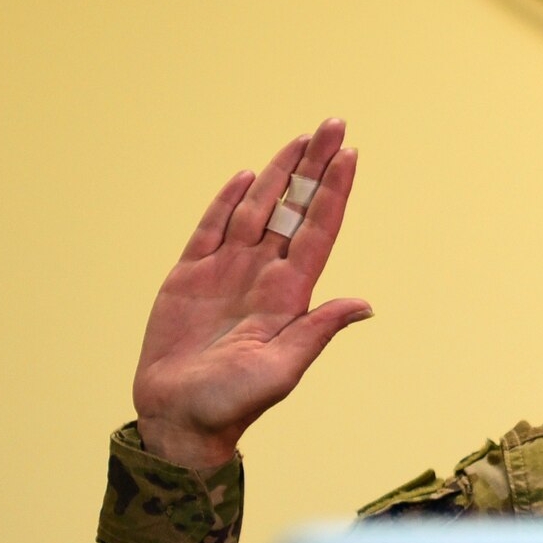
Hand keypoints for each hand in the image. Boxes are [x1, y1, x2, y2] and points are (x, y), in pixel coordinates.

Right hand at [131, 119, 369, 468]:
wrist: (178, 419)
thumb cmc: (233, 403)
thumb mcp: (282, 369)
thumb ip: (318, 330)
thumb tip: (364, 305)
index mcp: (289, 294)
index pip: (318, 229)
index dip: (333, 191)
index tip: (349, 154)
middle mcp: (263, 274)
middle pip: (294, 207)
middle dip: (313, 166)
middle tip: (333, 123)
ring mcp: (227, 272)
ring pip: (258, 209)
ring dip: (278, 173)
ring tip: (300, 139)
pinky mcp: (190, 276)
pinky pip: (212, 228)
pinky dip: (228, 200)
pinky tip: (247, 175)